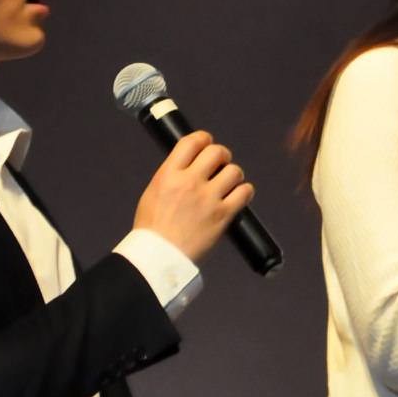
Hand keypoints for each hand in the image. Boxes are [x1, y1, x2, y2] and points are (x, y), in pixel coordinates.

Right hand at [132, 130, 252, 262]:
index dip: (203, 139)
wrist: (159, 258)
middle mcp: (190, 182)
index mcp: (169, 174)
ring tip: (228, 183)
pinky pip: (244, 193)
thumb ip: (172, 176)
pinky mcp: (223, 215)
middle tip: (220, 164)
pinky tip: (239, 196)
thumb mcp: (154, 193)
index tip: (207, 143)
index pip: (191, 141)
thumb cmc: (152, 230)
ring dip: (233, 175)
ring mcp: (208, 198)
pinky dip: (244, 192)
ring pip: (234, 171)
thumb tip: (188, 165)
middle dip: (221, 155)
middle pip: (217, 152)